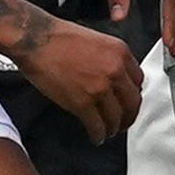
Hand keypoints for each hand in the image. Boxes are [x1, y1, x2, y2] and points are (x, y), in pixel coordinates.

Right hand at [21, 18, 141, 140]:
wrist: (36, 40)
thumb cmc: (59, 37)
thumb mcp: (98, 40)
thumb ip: (111, 58)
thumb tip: (116, 77)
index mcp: (121, 53)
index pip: (139, 81)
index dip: (133, 94)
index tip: (128, 101)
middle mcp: (115, 71)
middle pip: (133, 102)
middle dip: (129, 116)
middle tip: (124, 121)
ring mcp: (100, 88)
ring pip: (117, 117)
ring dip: (114, 128)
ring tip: (109, 132)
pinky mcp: (82, 102)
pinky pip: (97, 125)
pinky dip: (98, 135)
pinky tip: (96, 137)